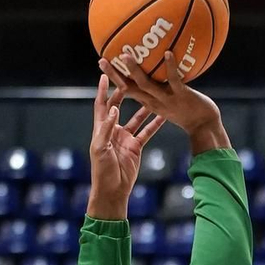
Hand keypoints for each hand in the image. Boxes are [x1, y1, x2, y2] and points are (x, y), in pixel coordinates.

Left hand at [86, 74, 164, 219]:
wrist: (113, 190)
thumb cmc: (102, 171)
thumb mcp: (101, 149)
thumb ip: (107, 128)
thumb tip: (114, 109)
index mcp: (101, 128)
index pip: (102, 104)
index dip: (103, 90)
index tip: (106, 74)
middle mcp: (113, 130)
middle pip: (119, 106)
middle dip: (125, 93)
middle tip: (134, 79)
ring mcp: (125, 138)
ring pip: (136, 118)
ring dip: (144, 107)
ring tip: (153, 93)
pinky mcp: (136, 146)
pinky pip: (147, 132)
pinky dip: (155, 124)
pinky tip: (163, 115)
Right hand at [103, 47, 230, 156]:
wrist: (205, 127)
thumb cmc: (189, 111)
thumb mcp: (170, 99)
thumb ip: (161, 85)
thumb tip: (158, 64)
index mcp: (149, 102)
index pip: (126, 90)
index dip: (113, 79)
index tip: (102, 64)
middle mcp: (154, 102)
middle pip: (129, 88)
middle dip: (115, 76)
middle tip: (102, 60)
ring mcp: (167, 100)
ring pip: (146, 85)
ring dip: (135, 71)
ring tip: (126, 56)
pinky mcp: (181, 97)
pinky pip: (173, 80)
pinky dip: (170, 67)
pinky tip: (167, 53)